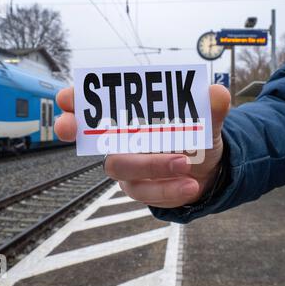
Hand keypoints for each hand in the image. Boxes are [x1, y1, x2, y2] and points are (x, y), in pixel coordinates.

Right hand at [54, 85, 230, 207]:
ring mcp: (128, 167)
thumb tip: (217, 94)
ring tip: (184, 164)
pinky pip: (145, 191)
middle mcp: (123, 141)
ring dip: (150, 164)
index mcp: (133, 116)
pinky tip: (190, 185)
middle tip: (70, 128)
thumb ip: (210, 109)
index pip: (97, 105)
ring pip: (122, 167)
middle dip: (78, 130)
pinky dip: (167, 188)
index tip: (67, 98)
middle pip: (92, 137)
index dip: (76, 100)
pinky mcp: (139, 188)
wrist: (210, 170)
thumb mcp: (207, 121)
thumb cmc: (197, 138)